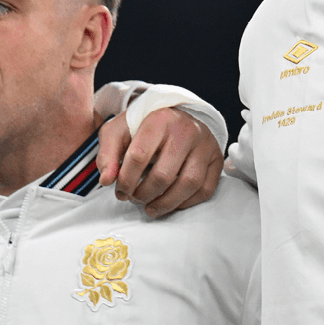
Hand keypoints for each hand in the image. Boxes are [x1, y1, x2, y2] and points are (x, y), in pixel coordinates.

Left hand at [97, 108, 223, 218]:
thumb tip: (107, 180)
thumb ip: (107, 154)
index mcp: (159, 119)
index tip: (120, 190)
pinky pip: (205, 189)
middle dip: (143, 194)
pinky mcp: (216, 159)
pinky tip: (170, 202)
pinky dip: (186, 203)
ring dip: (165, 203)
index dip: (126, 180)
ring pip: (187, 184)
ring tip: (150, 206)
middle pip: (163, 175)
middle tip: (134, 198)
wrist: (174, 118)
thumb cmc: (143, 128)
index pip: (139, 156)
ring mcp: (205, 144)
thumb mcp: (118, 131)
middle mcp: (186, 129)